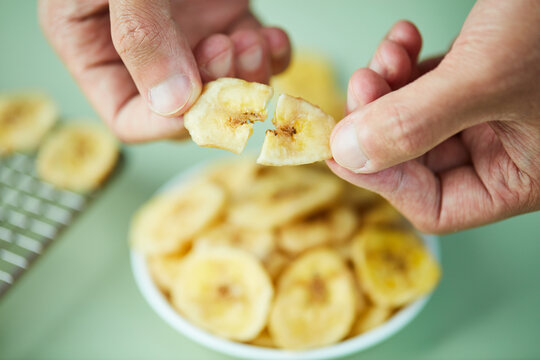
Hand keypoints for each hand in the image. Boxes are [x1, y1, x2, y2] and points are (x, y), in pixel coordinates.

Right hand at [39, 0, 289, 141]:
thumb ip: (139, 35)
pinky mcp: (224, 18)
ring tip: (250, 37)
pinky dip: (270, 56)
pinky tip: (273, 36)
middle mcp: (145, 52)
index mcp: (96, 47)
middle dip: (215, 93)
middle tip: (228, 50)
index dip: (166, 122)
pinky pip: (253, 58)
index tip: (200, 103)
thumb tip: (172, 103)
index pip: (129, 117)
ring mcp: (188, 36)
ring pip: (225, 89)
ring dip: (247, 76)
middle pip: (186, 109)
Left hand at [329, 0, 539, 232]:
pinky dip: (406, 64)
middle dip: (380, 120)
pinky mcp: (479, 81)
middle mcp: (503, 152)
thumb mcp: (485, 76)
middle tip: (363, 84)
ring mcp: (490, 115)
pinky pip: (426, 86)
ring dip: (388, 86)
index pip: (435, 205)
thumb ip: (415, 122)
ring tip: (389, 53)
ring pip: (413, 119)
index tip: (341, 149)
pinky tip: (404, 37)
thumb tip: (348, 155)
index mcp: (520, 176)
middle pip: (414, 159)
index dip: (383, 180)